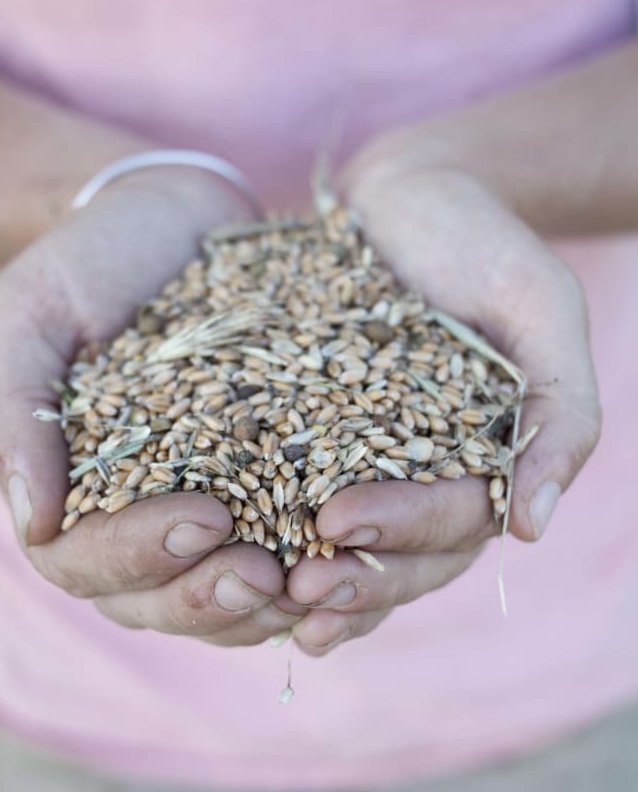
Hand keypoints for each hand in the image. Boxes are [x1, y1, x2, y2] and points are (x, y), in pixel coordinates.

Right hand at [0, 169, 304, 644]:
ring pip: (224, 602)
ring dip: (268, 607)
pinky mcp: (267, 491)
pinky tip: (354, 567)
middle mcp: (133, 520)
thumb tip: (33, 524)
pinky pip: (285, 559)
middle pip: (159, 603)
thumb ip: (14, 411)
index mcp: (66, 494)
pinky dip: (315, 579)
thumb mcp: (30, 315)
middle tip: (264, 573)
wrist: (171, 216)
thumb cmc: (88, 263)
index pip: (84, 561)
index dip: (139, 556)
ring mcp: (203, 513)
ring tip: (316, 583)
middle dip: (210, 599)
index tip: (203, 517)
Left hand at [288, 165, 600, 654]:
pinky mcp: (311, 438)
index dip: (399, 533)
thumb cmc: (483, 241)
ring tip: (258, 598)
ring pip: (349, 549)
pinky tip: (230, 561)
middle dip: (352, 579)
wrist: (409, 193)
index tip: (337, 524)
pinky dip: (268, 539)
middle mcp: (426, 475)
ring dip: (310, 584)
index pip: (453, 520)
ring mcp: (366, 462)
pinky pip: (291, 500)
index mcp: (485, 460)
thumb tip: (531, 526)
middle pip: (401, 556)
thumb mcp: (540, 307)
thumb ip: (560, 408)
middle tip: (298, 590)